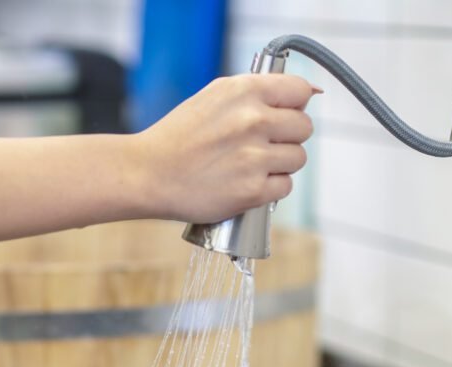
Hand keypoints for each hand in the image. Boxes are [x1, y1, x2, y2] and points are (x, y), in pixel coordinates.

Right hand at [139, 73, 317, 223]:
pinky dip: (270, 188)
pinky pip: (284, 187)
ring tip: (250, 167)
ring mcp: (254, 157)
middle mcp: (253, 120)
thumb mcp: (213, 97)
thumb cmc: (177, 137)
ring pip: (297, 158)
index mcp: (244, 91)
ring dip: (280, 164)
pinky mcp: (251, 191)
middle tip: (260, 146)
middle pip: (304, 127)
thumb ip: (254, 93)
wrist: (145, 174)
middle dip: (287, 137)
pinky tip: (246, 184)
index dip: (294, 105)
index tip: (283, 115)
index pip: (300, 91)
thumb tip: (305, 95)